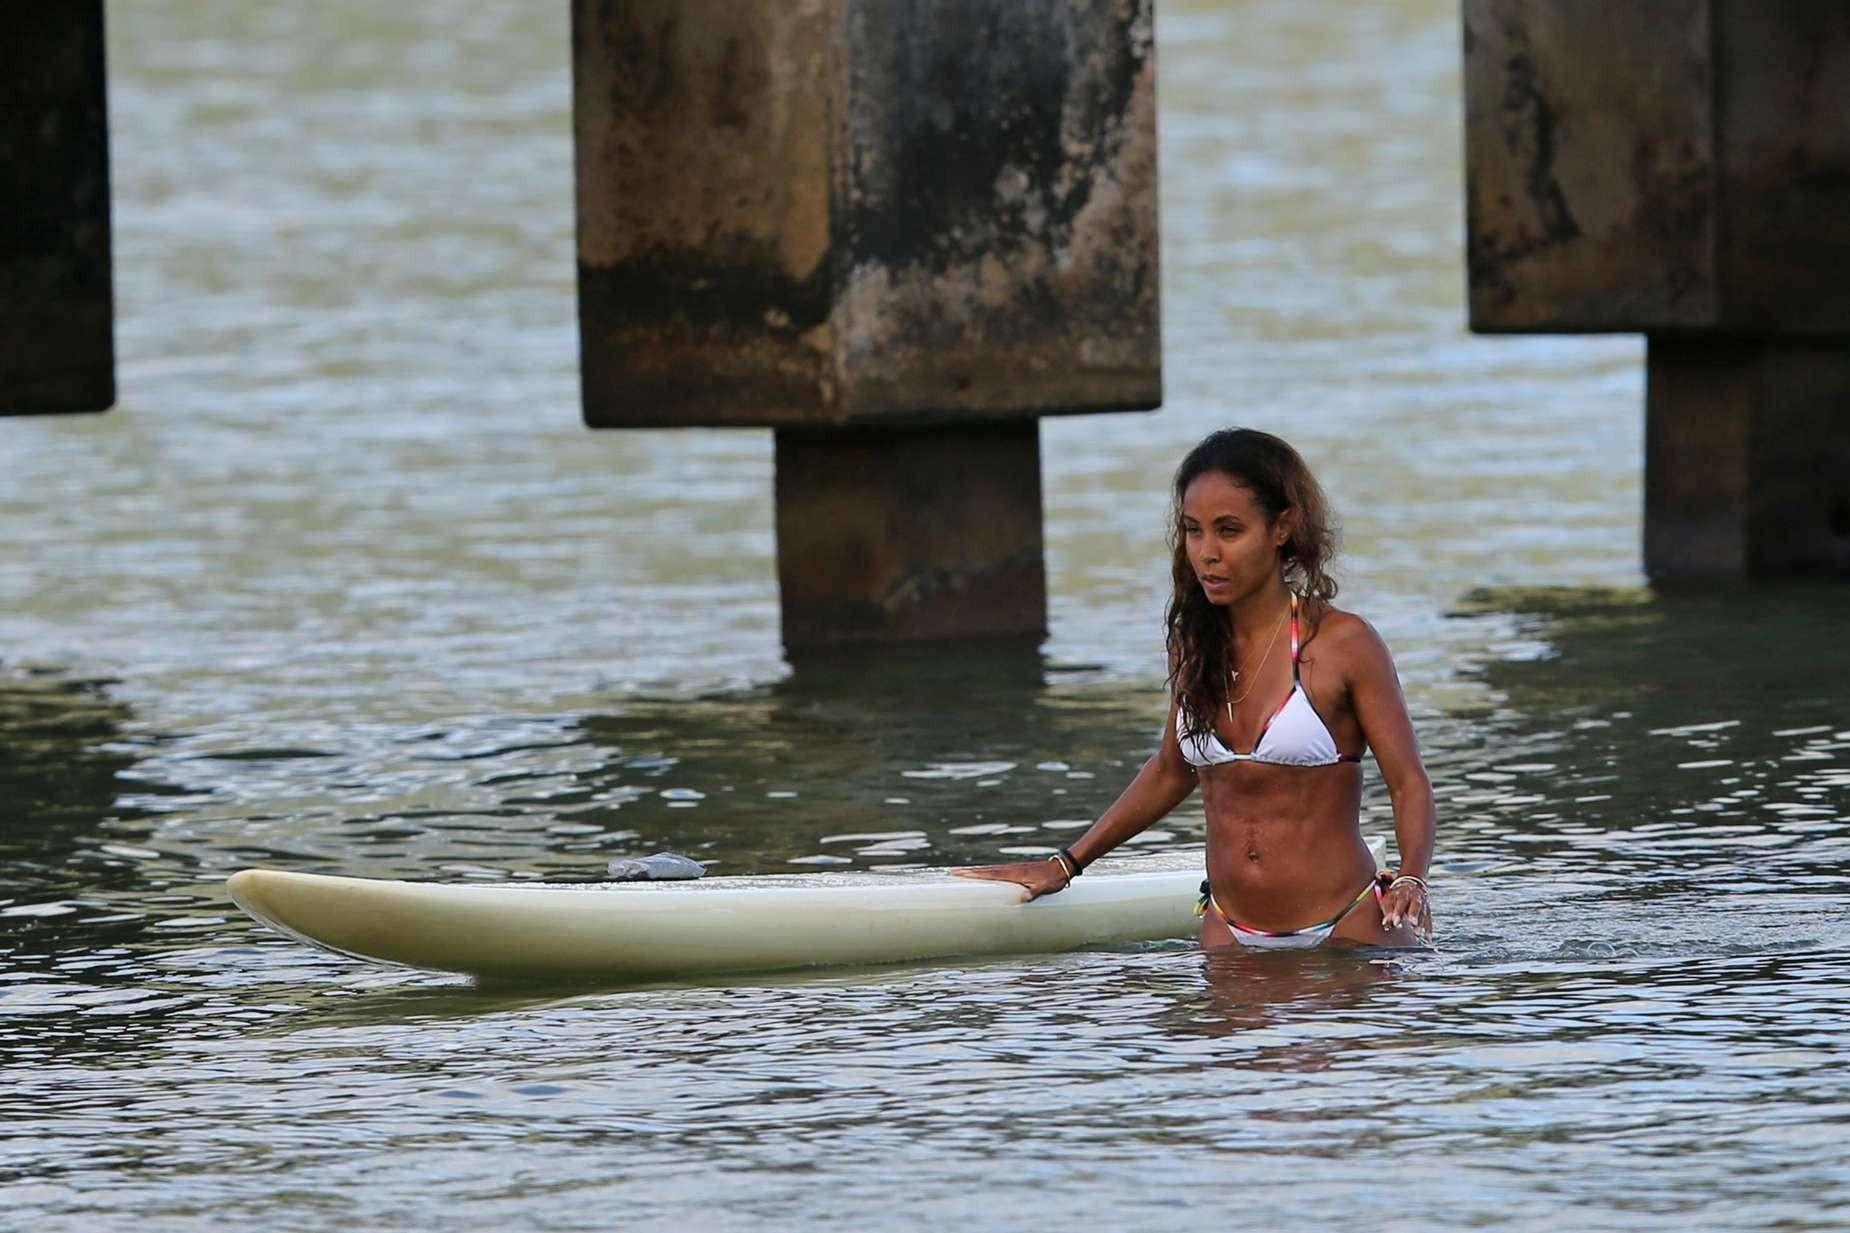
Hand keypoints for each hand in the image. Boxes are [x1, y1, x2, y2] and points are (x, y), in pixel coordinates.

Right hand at [951, 857, 1071, 901]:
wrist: (1061, 867)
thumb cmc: (1053, 879)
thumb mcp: (1044, 888)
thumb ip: (1034, 893)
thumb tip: (1023, 899)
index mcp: (1013, 874)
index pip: (989, 874)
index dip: (974, 875)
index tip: (959, 874)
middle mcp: (1010, 870)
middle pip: (985, 871)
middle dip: (969, 872)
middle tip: (952, 872)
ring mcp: (1013, 869)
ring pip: (990, 870)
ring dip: (976, 872)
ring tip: (962, 873)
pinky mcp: (1016, 871)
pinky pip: (997, 871)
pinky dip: (986, 872)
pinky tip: (983, 876)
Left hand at [1380, 881, 1432, 939]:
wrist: (1411, 885)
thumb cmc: (1396, 896)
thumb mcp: (1389, 899)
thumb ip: (1387, 910)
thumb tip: (1385, 923)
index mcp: (1403, 892)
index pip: (1401, 901)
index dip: (1398, 911)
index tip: (1395, 922)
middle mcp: (1415, 896)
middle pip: (1416, 904)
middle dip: (1414, 914)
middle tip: (1412, 923)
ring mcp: (1423, 902)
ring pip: (1423, 912)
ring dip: (1421, 923)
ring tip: (1417, 933)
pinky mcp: (1428, 909)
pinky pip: (1429, 919)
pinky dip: (1429, 929)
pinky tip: (1428, 938)